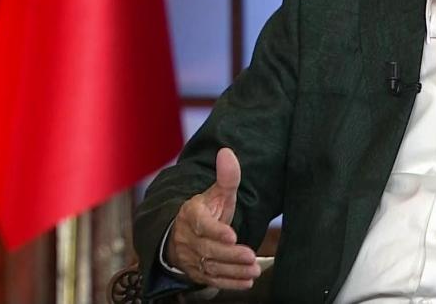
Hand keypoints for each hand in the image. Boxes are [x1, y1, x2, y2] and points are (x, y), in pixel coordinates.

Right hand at [166, 148, 260, 289]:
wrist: (182, 233)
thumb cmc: (206, 211)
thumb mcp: (216, 193)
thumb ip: (226, 177)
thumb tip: (227, 152)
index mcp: (191, 215)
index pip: (201, 224)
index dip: (216, 230)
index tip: (232, 235)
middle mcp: (187, 237)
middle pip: (207, 249)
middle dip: (229, 254)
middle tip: (250, 256)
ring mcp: (190, 257)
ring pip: (210, 266)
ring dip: (233, 270)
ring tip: (253, 270)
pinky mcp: (196, 272)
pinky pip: (212, 280)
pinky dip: (230, 283)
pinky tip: (247, 282)